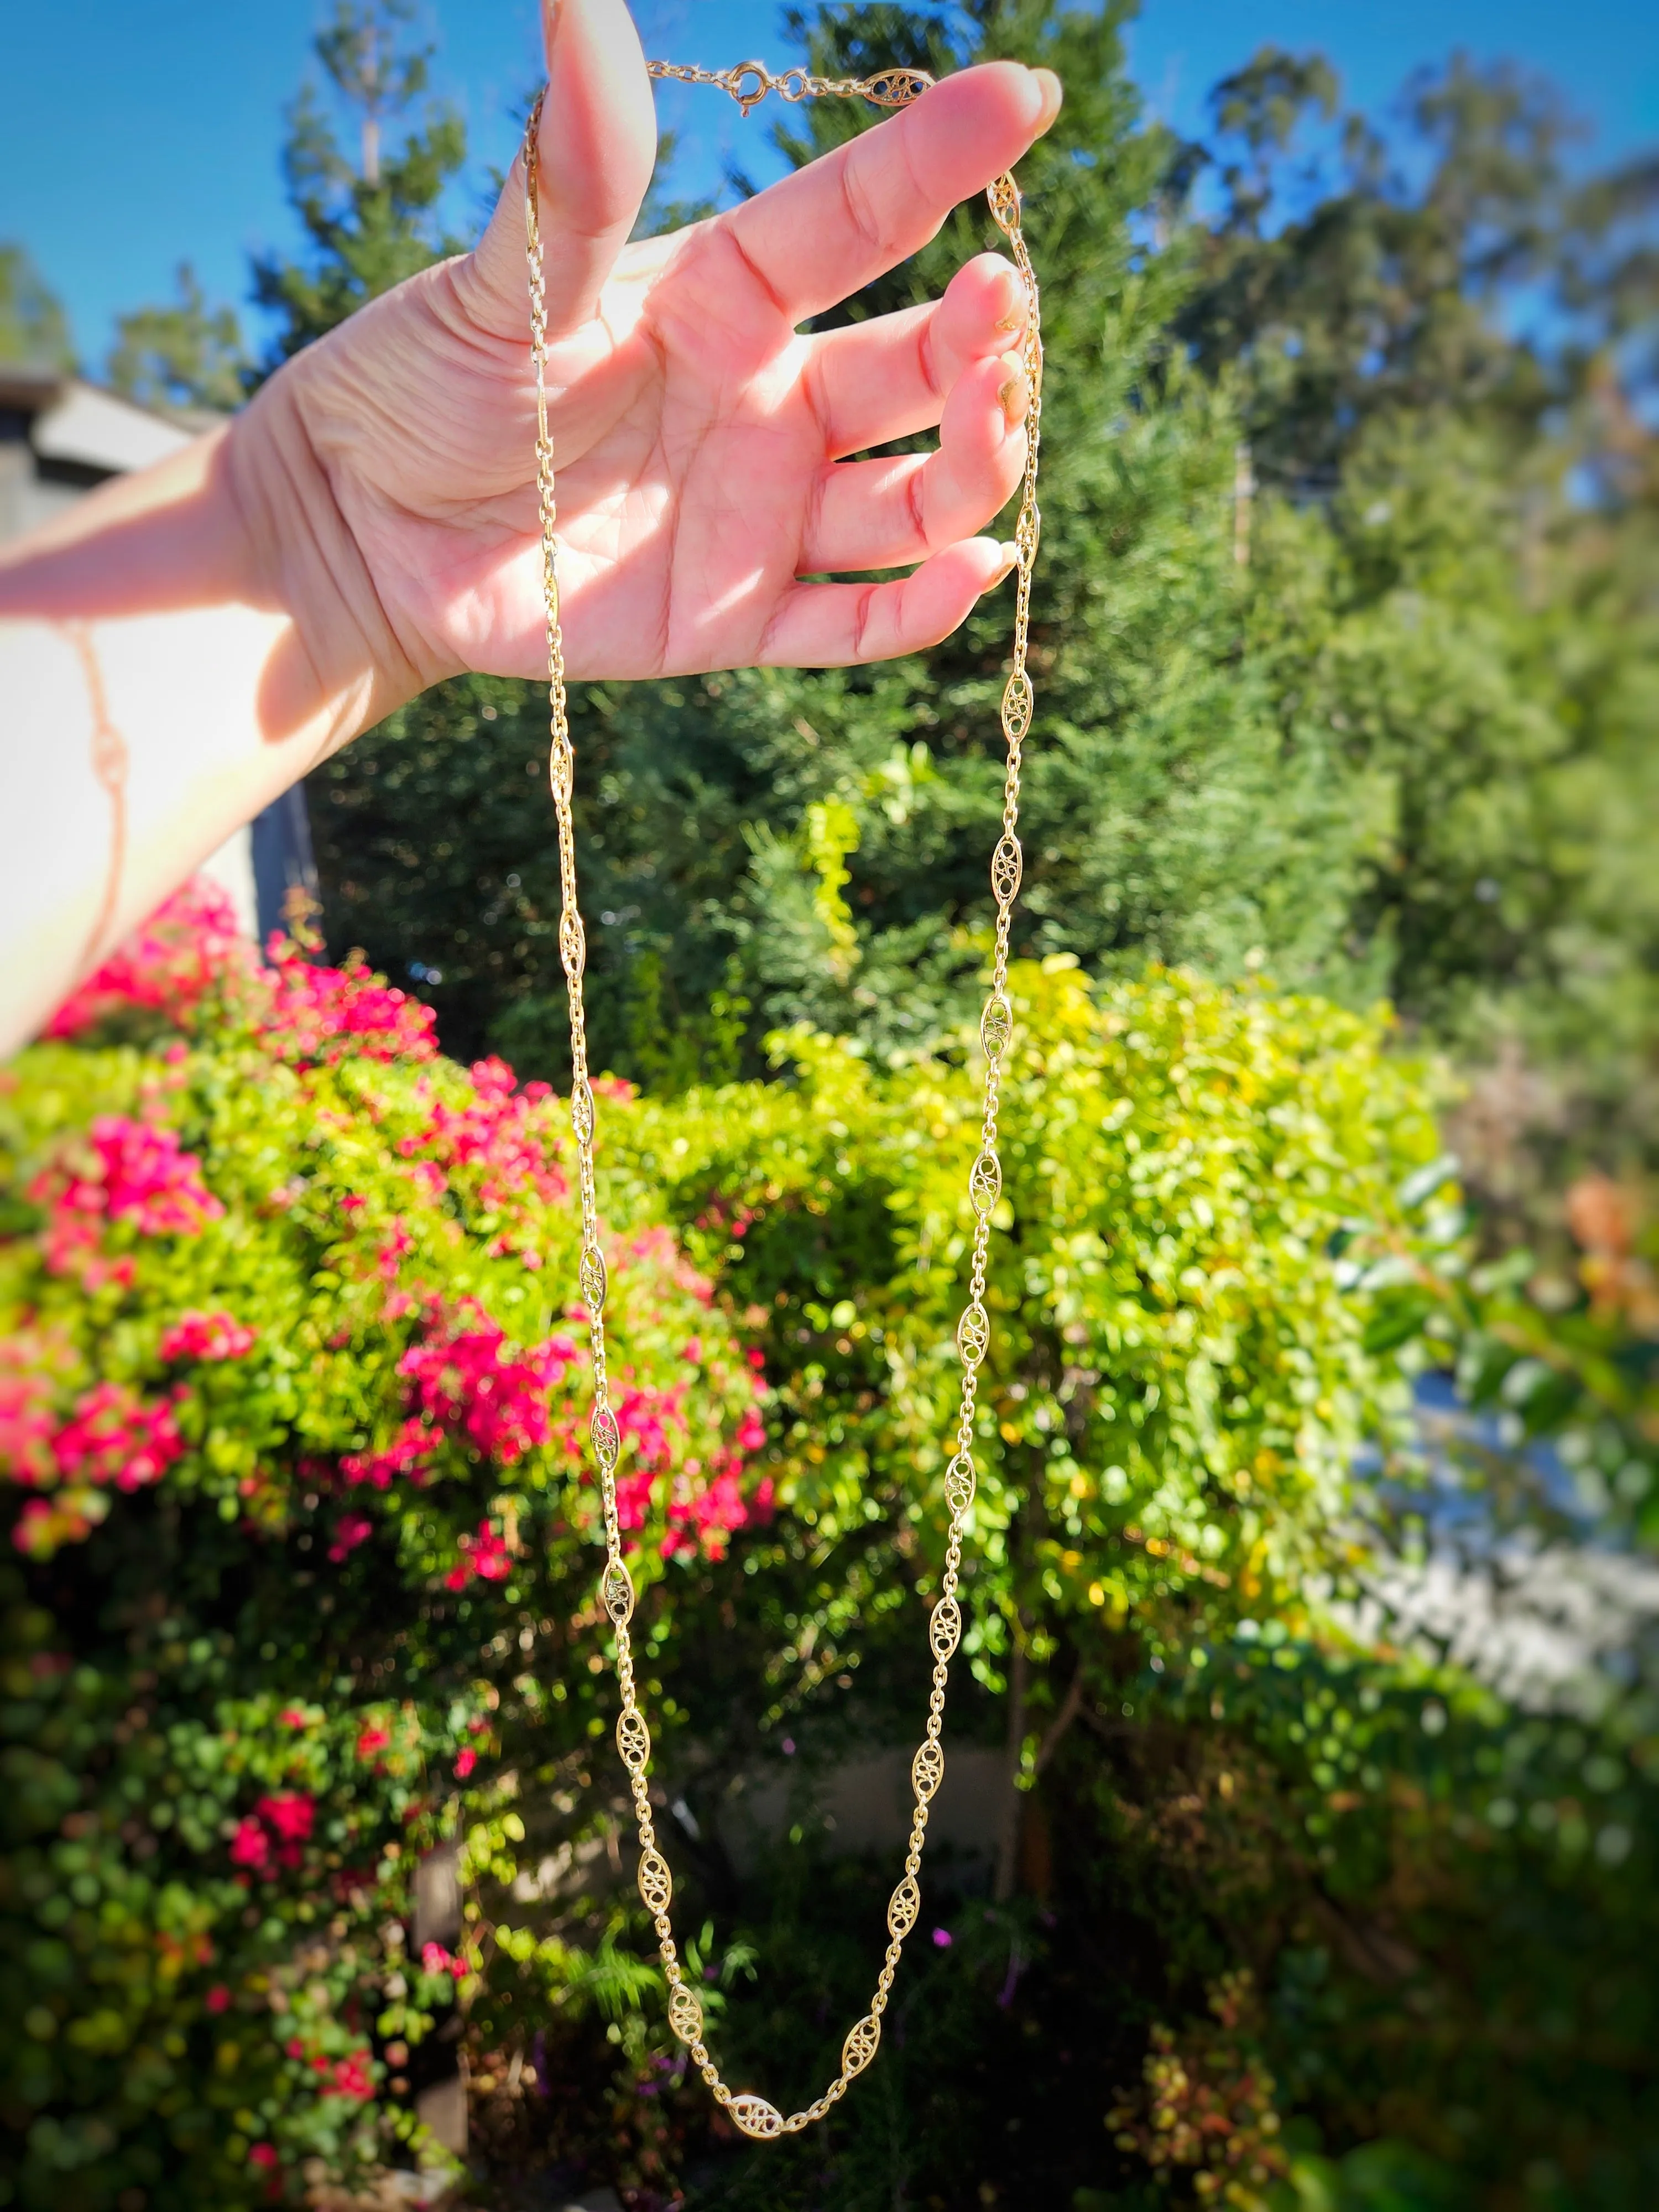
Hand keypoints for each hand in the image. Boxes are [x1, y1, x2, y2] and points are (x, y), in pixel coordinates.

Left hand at [233, 0, 1060, 700]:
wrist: (361, 529)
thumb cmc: (421, 381)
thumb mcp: (503, 274)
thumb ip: (570, 170)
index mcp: (724, 299)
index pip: (854, 223)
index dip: (939, 161)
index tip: (1026, 95)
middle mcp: (767, 401)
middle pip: (918, 372)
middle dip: (980, 345)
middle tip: (999, 311)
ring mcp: (761, 514)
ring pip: (912, 500)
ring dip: (973, 466)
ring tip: (998, 428)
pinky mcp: (735, 619)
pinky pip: (853, 624)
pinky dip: (923, 610)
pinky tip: (977, 568)